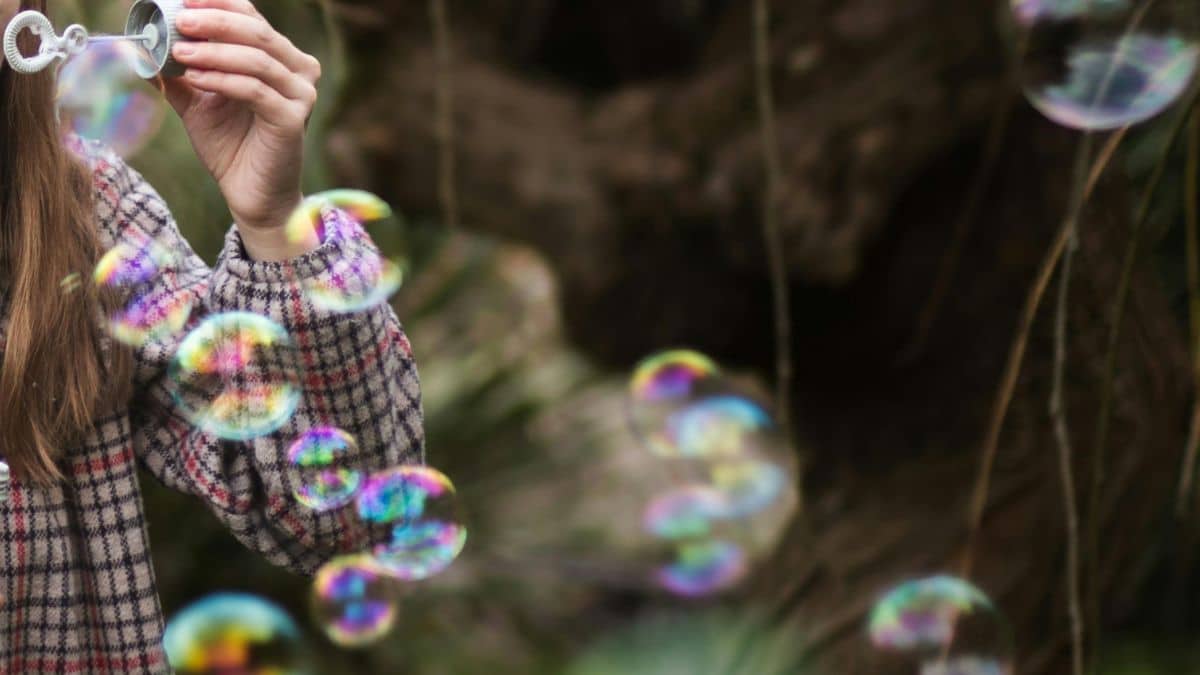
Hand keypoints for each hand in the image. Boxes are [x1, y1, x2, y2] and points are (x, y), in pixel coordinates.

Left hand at [165, 0, 321, 260]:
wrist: (251, 195)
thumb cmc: (231, 147)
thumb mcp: (198, 102)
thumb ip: (179, 74)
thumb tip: (142, 46)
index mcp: (281, 60)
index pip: (253, 18)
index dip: (219, 4)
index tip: (183, 0)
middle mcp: (299, 72)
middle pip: (257, 32)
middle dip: (214, 22)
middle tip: (179, 21)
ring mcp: (300, 96)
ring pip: (256, 59)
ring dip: (214, 51)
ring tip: (178, 52)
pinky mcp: (292, 120)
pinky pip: (254, 90)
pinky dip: (223, 79)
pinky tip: (196, 77)